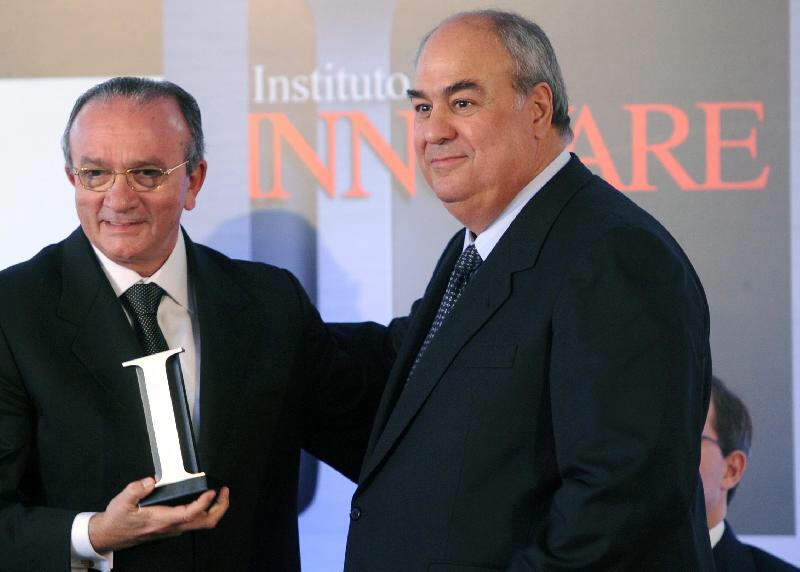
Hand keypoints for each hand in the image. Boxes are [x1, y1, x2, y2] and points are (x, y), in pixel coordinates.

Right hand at [88, 477, 229, 552]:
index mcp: (160, 520)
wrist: (109, 535)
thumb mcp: (122, 501)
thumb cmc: (117, 521)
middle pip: (204, 523)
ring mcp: (173, 529)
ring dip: (215, 509)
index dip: (203, 503)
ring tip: (220, 494)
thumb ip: (136, 489)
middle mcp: (170, 527)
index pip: (188, 514)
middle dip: (219, 508)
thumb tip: (151, 480)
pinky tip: (205, 500)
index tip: (211, 491)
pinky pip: (195, 522)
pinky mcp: (172, 528)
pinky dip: (205, 511)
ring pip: (202, 524)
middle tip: (225, 492)